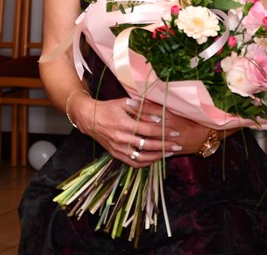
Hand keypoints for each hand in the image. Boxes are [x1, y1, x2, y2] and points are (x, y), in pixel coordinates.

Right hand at [72, 94, 204, 167]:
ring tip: (169, 153)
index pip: (149, 130)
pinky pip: (133, 162)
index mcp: (124, 123)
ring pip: (141, 157)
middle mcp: (121, 138)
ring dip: (157, 157)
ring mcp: (118, 148)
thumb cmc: (108, 108)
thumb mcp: (124, 103)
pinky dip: (145, 163)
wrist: (89, 118)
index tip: (176, 132)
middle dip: (165, 146)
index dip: (164, 132)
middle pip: (148, 145)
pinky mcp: (115, 154)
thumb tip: (158, 118)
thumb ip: (142, 110)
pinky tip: (155, 159)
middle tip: (178, 145)